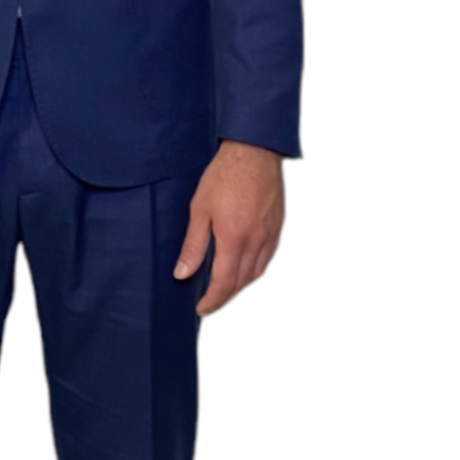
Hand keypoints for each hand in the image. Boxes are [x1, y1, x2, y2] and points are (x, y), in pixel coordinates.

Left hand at [175, 140, 284, 316]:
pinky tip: (243, 267)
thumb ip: (193, 244)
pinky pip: (266, 258)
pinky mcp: (277, 227)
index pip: (224, 282)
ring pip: (256, 272)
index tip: (201, 308)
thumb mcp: (199, 209)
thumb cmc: (225, 175)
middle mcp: (256, 241)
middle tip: (208, 302)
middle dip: (224, 297)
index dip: (212, 300)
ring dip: (239, 285)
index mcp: (234, 238)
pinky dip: (253, 270)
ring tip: (223, 288)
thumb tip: (183, 273)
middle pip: (241, 282)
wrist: (254, 151)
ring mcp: (269, 235)